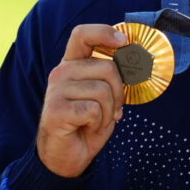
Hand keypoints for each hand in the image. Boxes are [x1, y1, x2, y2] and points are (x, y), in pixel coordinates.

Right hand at [37, 24, 127, 176]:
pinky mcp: (55, 110)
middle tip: (112, 110)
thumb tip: (134, 64)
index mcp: (72, 65)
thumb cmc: (87, 123)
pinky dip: (97, 124)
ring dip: (107, 112)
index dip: (105, 32)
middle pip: (107, 67)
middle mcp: (61, 73)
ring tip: (95, 121)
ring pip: (103, 91)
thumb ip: (110, 77)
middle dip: (119, 92)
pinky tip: (86, 128)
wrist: (66, 156)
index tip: (124, 42)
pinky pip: (93, 110)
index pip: (83, 34)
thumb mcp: (103, 95)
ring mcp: (56, 90)